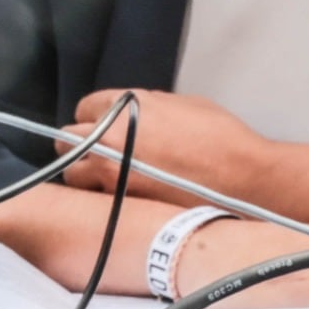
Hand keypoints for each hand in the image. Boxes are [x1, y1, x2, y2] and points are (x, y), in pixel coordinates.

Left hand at [60, 89, 256, 203]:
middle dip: (79, 145)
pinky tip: (119, 198)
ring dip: (84, 175)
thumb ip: (149, 107)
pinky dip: (101, 198)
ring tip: (105, 180)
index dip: (95, 118)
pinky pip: (95, 199)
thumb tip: (135, 114)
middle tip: (96, 154)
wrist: (242, 180)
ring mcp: (110, 173)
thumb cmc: (221, 138)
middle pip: (66, 140)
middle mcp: (109, 137)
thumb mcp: (184, 105)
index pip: (84, 108)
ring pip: (72, 175)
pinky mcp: (120, 203)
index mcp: (124, 107)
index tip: (103, 127)